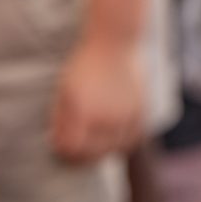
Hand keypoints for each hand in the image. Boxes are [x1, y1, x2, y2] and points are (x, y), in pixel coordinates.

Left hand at [51, 37, 143, 162]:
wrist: (114, 44)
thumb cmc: (83, 67)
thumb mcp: (64, 92)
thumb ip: (61, 121)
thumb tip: (59, 145)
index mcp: (82, 112)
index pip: (72, 149)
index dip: (63, 153)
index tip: (59, 149)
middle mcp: (106, 117)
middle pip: (93, 153)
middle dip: (81, 156)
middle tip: (75, 153)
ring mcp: (126, 116)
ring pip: (114, 149)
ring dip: (102, 151)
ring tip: (94, 147)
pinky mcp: (141, 112)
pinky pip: (132, 139)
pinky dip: (122, 143)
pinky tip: (113, 139)